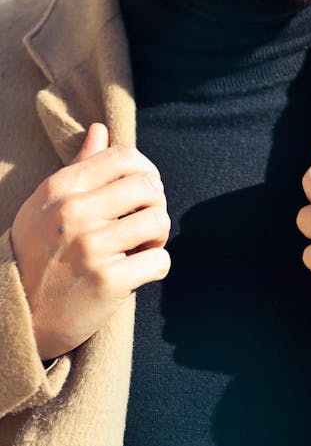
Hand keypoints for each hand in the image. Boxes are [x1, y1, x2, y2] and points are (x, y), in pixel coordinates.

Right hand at [10, 123, 170, 359]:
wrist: (16, 316)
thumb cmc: (37, 255)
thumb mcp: (47, 205)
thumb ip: (79, 167)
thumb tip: (100, 129)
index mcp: (61, 188)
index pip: (125, 156)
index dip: (145, 172)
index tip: (140, 194)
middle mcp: (73, 212)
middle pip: (149, 185)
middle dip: (156, 204)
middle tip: (144, 224)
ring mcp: (90, 246)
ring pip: (159, 221)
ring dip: (158, 237)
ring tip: (141, 248)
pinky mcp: (106, 281)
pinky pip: (160, 261)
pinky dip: (156, 267)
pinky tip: (138, 273)